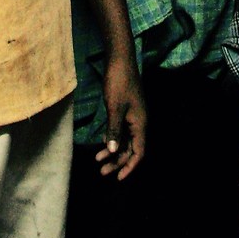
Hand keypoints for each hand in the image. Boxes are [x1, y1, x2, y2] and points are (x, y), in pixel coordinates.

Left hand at [96, 54, 146, 181]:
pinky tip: (102, 144)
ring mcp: (133, 117)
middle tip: (102, 171)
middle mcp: (139, 123)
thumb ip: (114, 130)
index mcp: (140, 124)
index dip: (130, 167)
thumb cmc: (119, 82)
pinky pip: (121, 131)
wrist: (119, 60)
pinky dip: (112, 139)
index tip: (118, 178)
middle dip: (117, 161)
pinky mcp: (125, 111)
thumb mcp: (115, 108)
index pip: (139, 152)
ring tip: (98, 160)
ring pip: (125, 141)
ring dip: (113, 151)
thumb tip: (114, 151)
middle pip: (131, 149)